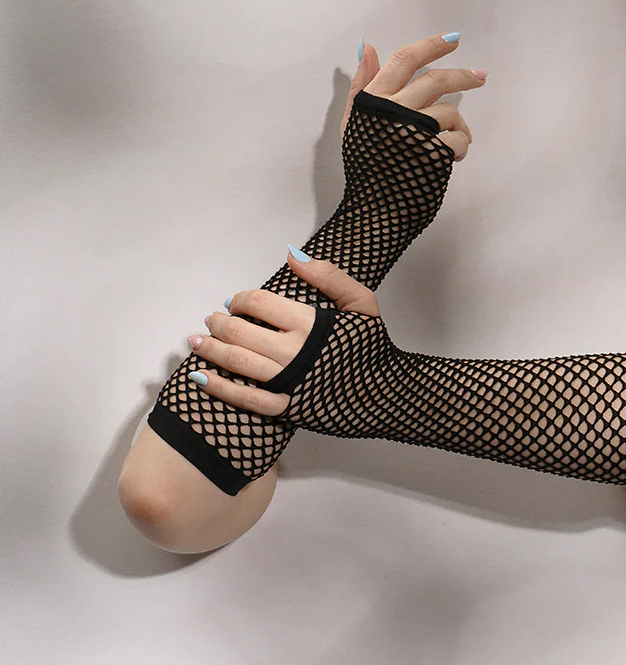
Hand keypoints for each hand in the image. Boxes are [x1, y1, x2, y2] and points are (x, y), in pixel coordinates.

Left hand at [187, 249, 379, 416]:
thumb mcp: (363, 303)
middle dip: (220, 323)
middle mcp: (294, 352)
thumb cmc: (375, 349)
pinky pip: (247, 399)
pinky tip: (201, 377)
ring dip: (211, 350)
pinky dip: (221, 387)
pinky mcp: (288, 408)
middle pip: (241, 332)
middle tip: (211, 320)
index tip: (235, 303)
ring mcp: (289, 382)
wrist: (389, 394)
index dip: (240, 300)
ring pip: (238, 362)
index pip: (259, 304)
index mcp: (309, 324)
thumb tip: (293, 255)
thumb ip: (329, 276)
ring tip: (196, 341)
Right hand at [341, 32, 486, 161]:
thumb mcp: (353, 122)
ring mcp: (414, 131)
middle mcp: (394, 111)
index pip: (405, 60)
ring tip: (457, 141)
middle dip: (463, 75)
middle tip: (480, 76)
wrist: (373, 210)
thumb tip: (366, 47)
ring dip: (459, 126)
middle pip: (435, 80)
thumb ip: (362, 85)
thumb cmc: (365, 167)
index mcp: (375, 100)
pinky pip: (457, 140)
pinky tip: (454, 157)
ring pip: (449, 112)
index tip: (452, 39)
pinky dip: (461, 148)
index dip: (431, 45)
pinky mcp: (431, 153)